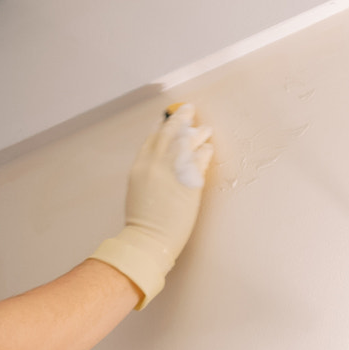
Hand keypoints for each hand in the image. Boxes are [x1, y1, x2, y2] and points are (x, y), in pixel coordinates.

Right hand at [90, 104, 215, 308]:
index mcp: (139, 166)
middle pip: (169, 133)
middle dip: (180, 119)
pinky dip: (205, 151)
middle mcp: (154, 163)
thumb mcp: (139, 190)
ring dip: (197, 133)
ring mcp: (172, 171)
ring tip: (205, 129)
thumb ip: (149, 174)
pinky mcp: (189, 181)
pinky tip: (209, 147)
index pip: (152, 139)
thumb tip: (160, 166)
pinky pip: (200, 159)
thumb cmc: (143, 222)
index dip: (162, 127)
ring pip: (186, 142)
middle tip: (189, 110)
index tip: (169, 119)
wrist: (148, 239)